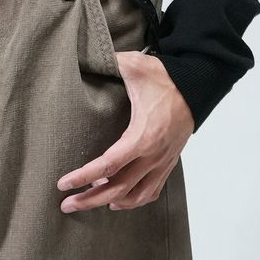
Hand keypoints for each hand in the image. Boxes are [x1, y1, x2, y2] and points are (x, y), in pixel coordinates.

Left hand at [56, 51, 194, 213]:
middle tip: (66, 204)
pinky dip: (133, 201)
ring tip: (87, 202)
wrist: (196, 87)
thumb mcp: (134, 66)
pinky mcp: (168, 163)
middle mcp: (152, 156)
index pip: (108, 165)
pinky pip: (151, 191)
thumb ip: (109, 61)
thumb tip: (87, 55)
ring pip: (134, 196)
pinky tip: (119, 200)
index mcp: (141, 136)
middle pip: (117, 189)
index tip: (63, 183)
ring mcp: (162, 162)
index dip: (83, 177)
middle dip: (89, 199)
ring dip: (109, 202)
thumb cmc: (164, 78)